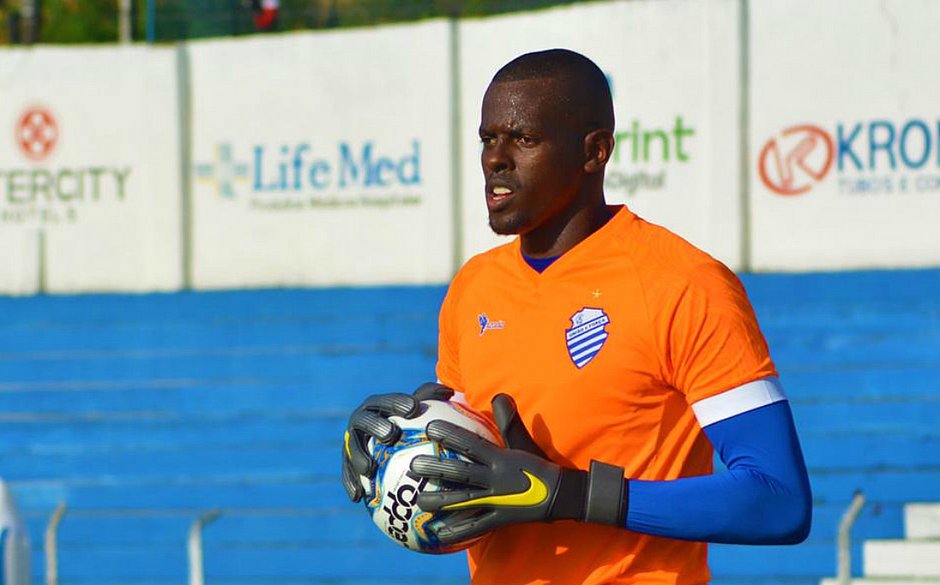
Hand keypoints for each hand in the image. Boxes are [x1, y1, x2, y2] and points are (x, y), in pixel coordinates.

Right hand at [341, 382, 453, 501]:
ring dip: (358, 457)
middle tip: (391, 434)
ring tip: (369, 469)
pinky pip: (347, 474)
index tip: (413, 409)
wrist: (384, 442)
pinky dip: (351, 484)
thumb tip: (449, 391)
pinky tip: (359, 496)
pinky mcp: (347, 462)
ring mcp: (352, 442)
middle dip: (375, 425)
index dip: (397, 403)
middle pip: (364, 421)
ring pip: (352, 448)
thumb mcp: (418, 410)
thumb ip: (431, 399)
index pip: (385, 401)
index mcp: (376, 406)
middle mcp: (360, 421)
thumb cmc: (410, 424)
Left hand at [409, 393, 626, 545]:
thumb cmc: (538, 464)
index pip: (470, 444)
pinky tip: (439, 535)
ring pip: (463, 501)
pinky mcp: (500, 519)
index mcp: (499, 458)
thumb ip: (508, 420)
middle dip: (437, 469)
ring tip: (420, 501)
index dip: (450, 435)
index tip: (430, 428)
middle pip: (461, 473)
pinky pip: (476, 527)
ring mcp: (497, 500)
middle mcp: (495, 479)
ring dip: (441, 501)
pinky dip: (458, 532)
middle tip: (414, 467)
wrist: (562, 494)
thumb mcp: (523, 441)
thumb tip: (498, 395)